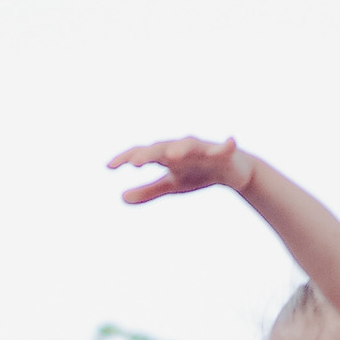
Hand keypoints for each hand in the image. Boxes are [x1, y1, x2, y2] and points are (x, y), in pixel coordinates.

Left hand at [109, 134, 252, 206]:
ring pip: (190, 145)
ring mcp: (203, 148)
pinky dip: (226, 145)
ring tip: (172, 156)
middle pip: (162, 148)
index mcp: (167, 155)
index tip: (109, 167)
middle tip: (135, 164)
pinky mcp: (224, 153)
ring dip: (181, 148)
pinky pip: (225, 147)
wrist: (229, 170)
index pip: (142, 153)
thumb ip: (148, 191)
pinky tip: (230, 141)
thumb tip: (121, 198)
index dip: (126, 158)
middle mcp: (181, 148)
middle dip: (149, 154)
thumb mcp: (172, 184)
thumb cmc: (197, 173)